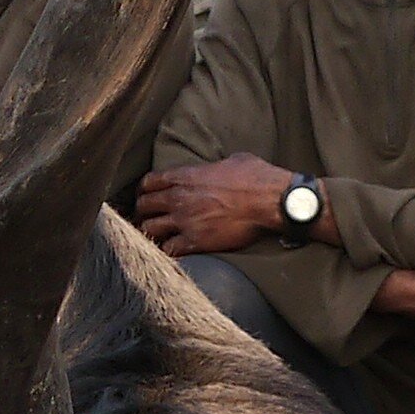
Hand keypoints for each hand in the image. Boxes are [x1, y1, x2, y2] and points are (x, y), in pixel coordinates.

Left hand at [135, 154, 301, 256]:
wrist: (271, 200)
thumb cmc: (257, 177)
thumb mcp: (233, 161)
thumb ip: (215, 167)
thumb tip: (219, 168)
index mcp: (185, 176)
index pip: (148, 182)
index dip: (144, 190)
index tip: (146, 197)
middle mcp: (179, 198)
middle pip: (143, 206)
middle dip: (143, 213)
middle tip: (148, 219)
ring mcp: (185, 221)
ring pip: (149, 230)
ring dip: (151, 234)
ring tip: (156, 238)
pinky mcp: (196, 242)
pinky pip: (169, 250)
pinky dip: (167, 252)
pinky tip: (171, 252)